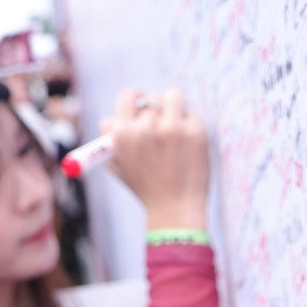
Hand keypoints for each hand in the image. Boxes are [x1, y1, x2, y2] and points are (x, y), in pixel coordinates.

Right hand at [98, 88, 207, 232]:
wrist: (174, 211)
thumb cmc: (145, 189)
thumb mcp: (118, 166)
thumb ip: (111, 139)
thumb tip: (113, 117)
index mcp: (123, 133)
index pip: (129, 96)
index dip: (136, 99)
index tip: (143, 105)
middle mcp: (146, 127)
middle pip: (151, 99)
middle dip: (157, 111)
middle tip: (163, 127)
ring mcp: (172, 128)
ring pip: (173, 97)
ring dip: (175, 108)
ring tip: (176, 130)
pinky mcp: (195, 131)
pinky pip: (193, 114)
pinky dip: (192, 126)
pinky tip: (189, 147)